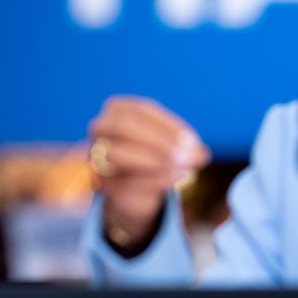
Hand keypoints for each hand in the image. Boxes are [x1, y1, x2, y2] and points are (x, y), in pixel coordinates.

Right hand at [88, 97, 209, 248]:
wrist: (135, 187)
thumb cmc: (154, 153)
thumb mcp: (169, 142)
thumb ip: (184, 144)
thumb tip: (201, 153)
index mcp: (116, 109)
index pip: (141, 110)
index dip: (167, 125)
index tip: (192, 140)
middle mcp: (99, 128)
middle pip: (125, 127)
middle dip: (160, 141)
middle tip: (188, 154)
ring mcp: (96, 155)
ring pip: (118, 154)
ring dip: (156, 161)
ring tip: (186, 167)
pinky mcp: (104, 183)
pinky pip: (126, 180)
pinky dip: (156, 179)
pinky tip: (177, 176)